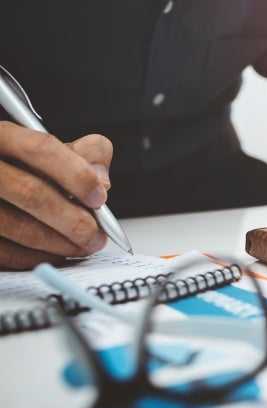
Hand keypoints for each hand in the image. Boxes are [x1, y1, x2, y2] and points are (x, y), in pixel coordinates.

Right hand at [0, 121, 112, 268]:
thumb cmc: (23, 168)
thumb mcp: (49, 151)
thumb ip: (84, 154)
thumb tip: (102, 181)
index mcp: (2, 137)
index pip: (41, 148)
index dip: (76, 174)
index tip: (100, 197)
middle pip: (31, 192)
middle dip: (74, 219)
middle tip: (97, 235)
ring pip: (17, 226)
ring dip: (60, 243)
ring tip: (84, 246)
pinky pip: (6, 250)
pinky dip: (37, 256)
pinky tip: (57, 253)